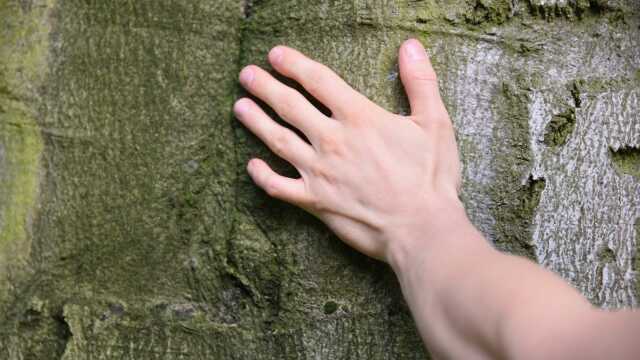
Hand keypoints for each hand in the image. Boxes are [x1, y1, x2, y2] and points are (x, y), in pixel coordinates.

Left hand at [234, 39, 461, 263]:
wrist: (421, 229)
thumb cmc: (430, 178)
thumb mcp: (434, 123)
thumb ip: (420, 82)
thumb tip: (411, 46)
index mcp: (359, 117)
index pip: (318, 81)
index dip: (294, 64)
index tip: (276, 55)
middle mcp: (332, 140)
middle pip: (289, 106)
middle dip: (265, 87)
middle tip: (246, 75)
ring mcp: (320, 172)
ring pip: (277, 140)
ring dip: (255, 121)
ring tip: (239, 107)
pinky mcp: (315, 201)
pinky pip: (279, 187)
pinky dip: (262, 176)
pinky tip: (251, 166)